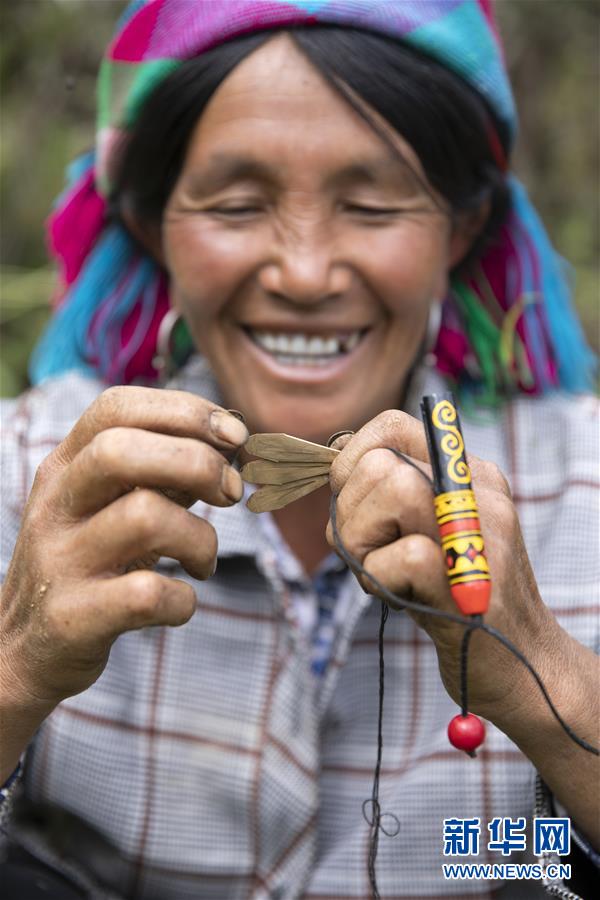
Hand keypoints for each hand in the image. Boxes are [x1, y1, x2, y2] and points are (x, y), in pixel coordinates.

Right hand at [0, 386, 247, 708]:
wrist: (26, 647)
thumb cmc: (89, 561)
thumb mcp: (110, 504)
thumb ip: (162, 471)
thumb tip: (233, 443)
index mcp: (64, 466)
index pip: (116, 408)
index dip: (185, 411)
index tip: (235, 435)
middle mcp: (55, 505)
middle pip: (122, 452)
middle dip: (197, 462)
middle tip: (230, 493)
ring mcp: (59, 560)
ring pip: (144, 517)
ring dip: (200, 537)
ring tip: (203, 560)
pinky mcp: (72, 617)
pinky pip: (146, 594)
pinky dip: (183, 599)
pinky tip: (180, 601)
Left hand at [326, 410, 562, 726]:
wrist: (518, 665)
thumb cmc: (452, 599)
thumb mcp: (422, 535)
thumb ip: (385, 497)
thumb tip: (332, 459)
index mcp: (466, 474)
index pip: (391, 425)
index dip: (349, 459)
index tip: (348, 501)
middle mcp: (478, 490)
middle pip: (378, 463)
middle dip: (349, 514)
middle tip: (368, 554)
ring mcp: (479, 529)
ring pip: (390, 490)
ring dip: (362, 545)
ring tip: (387, 576)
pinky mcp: (470, 576)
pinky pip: (401, 555)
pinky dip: (382, 580)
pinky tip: (403, 598)